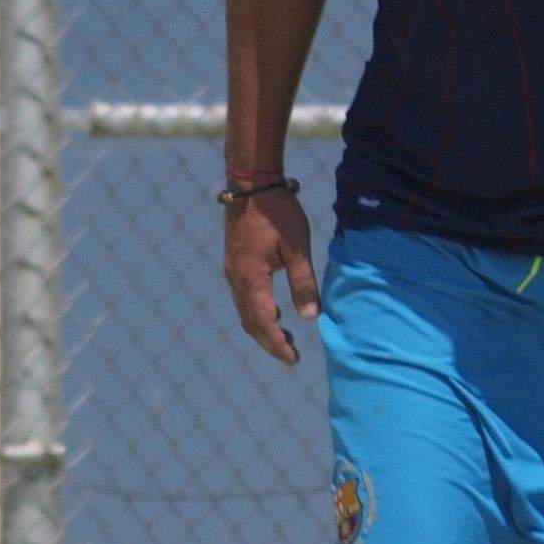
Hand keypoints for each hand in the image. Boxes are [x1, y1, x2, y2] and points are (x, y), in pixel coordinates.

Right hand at [223, 185, 319, 363]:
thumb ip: (303, 283)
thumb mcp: (298, 247)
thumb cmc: (279, 213)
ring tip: (285, 340)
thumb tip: (311, 318)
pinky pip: (244, 298)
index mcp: (250, 277)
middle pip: (250, 322)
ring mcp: (232, 271)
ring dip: (263, 329)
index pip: (263, 321)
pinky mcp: (235, 264)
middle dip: (269, 342)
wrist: (252, 184)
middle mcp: (236, 278)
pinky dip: (258, 313)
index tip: (292, 358)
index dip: (276, 343)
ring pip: (245, 311)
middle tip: (290, 357)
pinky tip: (275, 313)